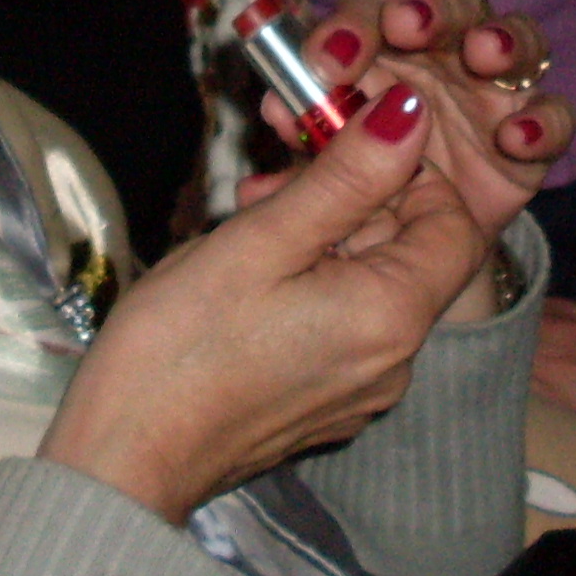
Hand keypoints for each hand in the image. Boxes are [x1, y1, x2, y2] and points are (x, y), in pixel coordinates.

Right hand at [41, 80, 482, 522]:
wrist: (120, 462)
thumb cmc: (179, 347)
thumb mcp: (261, 241)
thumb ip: (345, 176)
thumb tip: (410, 113)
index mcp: (393, 317)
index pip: (455, 221)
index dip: (408, 170)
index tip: (337, 145)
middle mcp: (396, 362)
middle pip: (409, 251)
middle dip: (351, 199)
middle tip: (269, 181)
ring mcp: (361, 391)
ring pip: (370, 283)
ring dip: (323, 237)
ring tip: (248, 224)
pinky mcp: (325, 406)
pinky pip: (342, 324)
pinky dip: (310, 284)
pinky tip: (248, 277)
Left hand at [268, 0, 571, 303]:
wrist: (406, 245)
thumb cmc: (359, 176)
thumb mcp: (323, 158)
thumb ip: (305, 129)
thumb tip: (275, 108)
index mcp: (388, 40)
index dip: (356, 16)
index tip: (330, 57)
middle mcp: (447, 51)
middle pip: (450, 0)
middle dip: (430, 6)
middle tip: (406, 26)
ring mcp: (495, 90)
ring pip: (516, 39)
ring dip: (502, 39)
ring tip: (483, 55)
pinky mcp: (532, 136)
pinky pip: (554, 116)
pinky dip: (542, 121)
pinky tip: (515, 137)